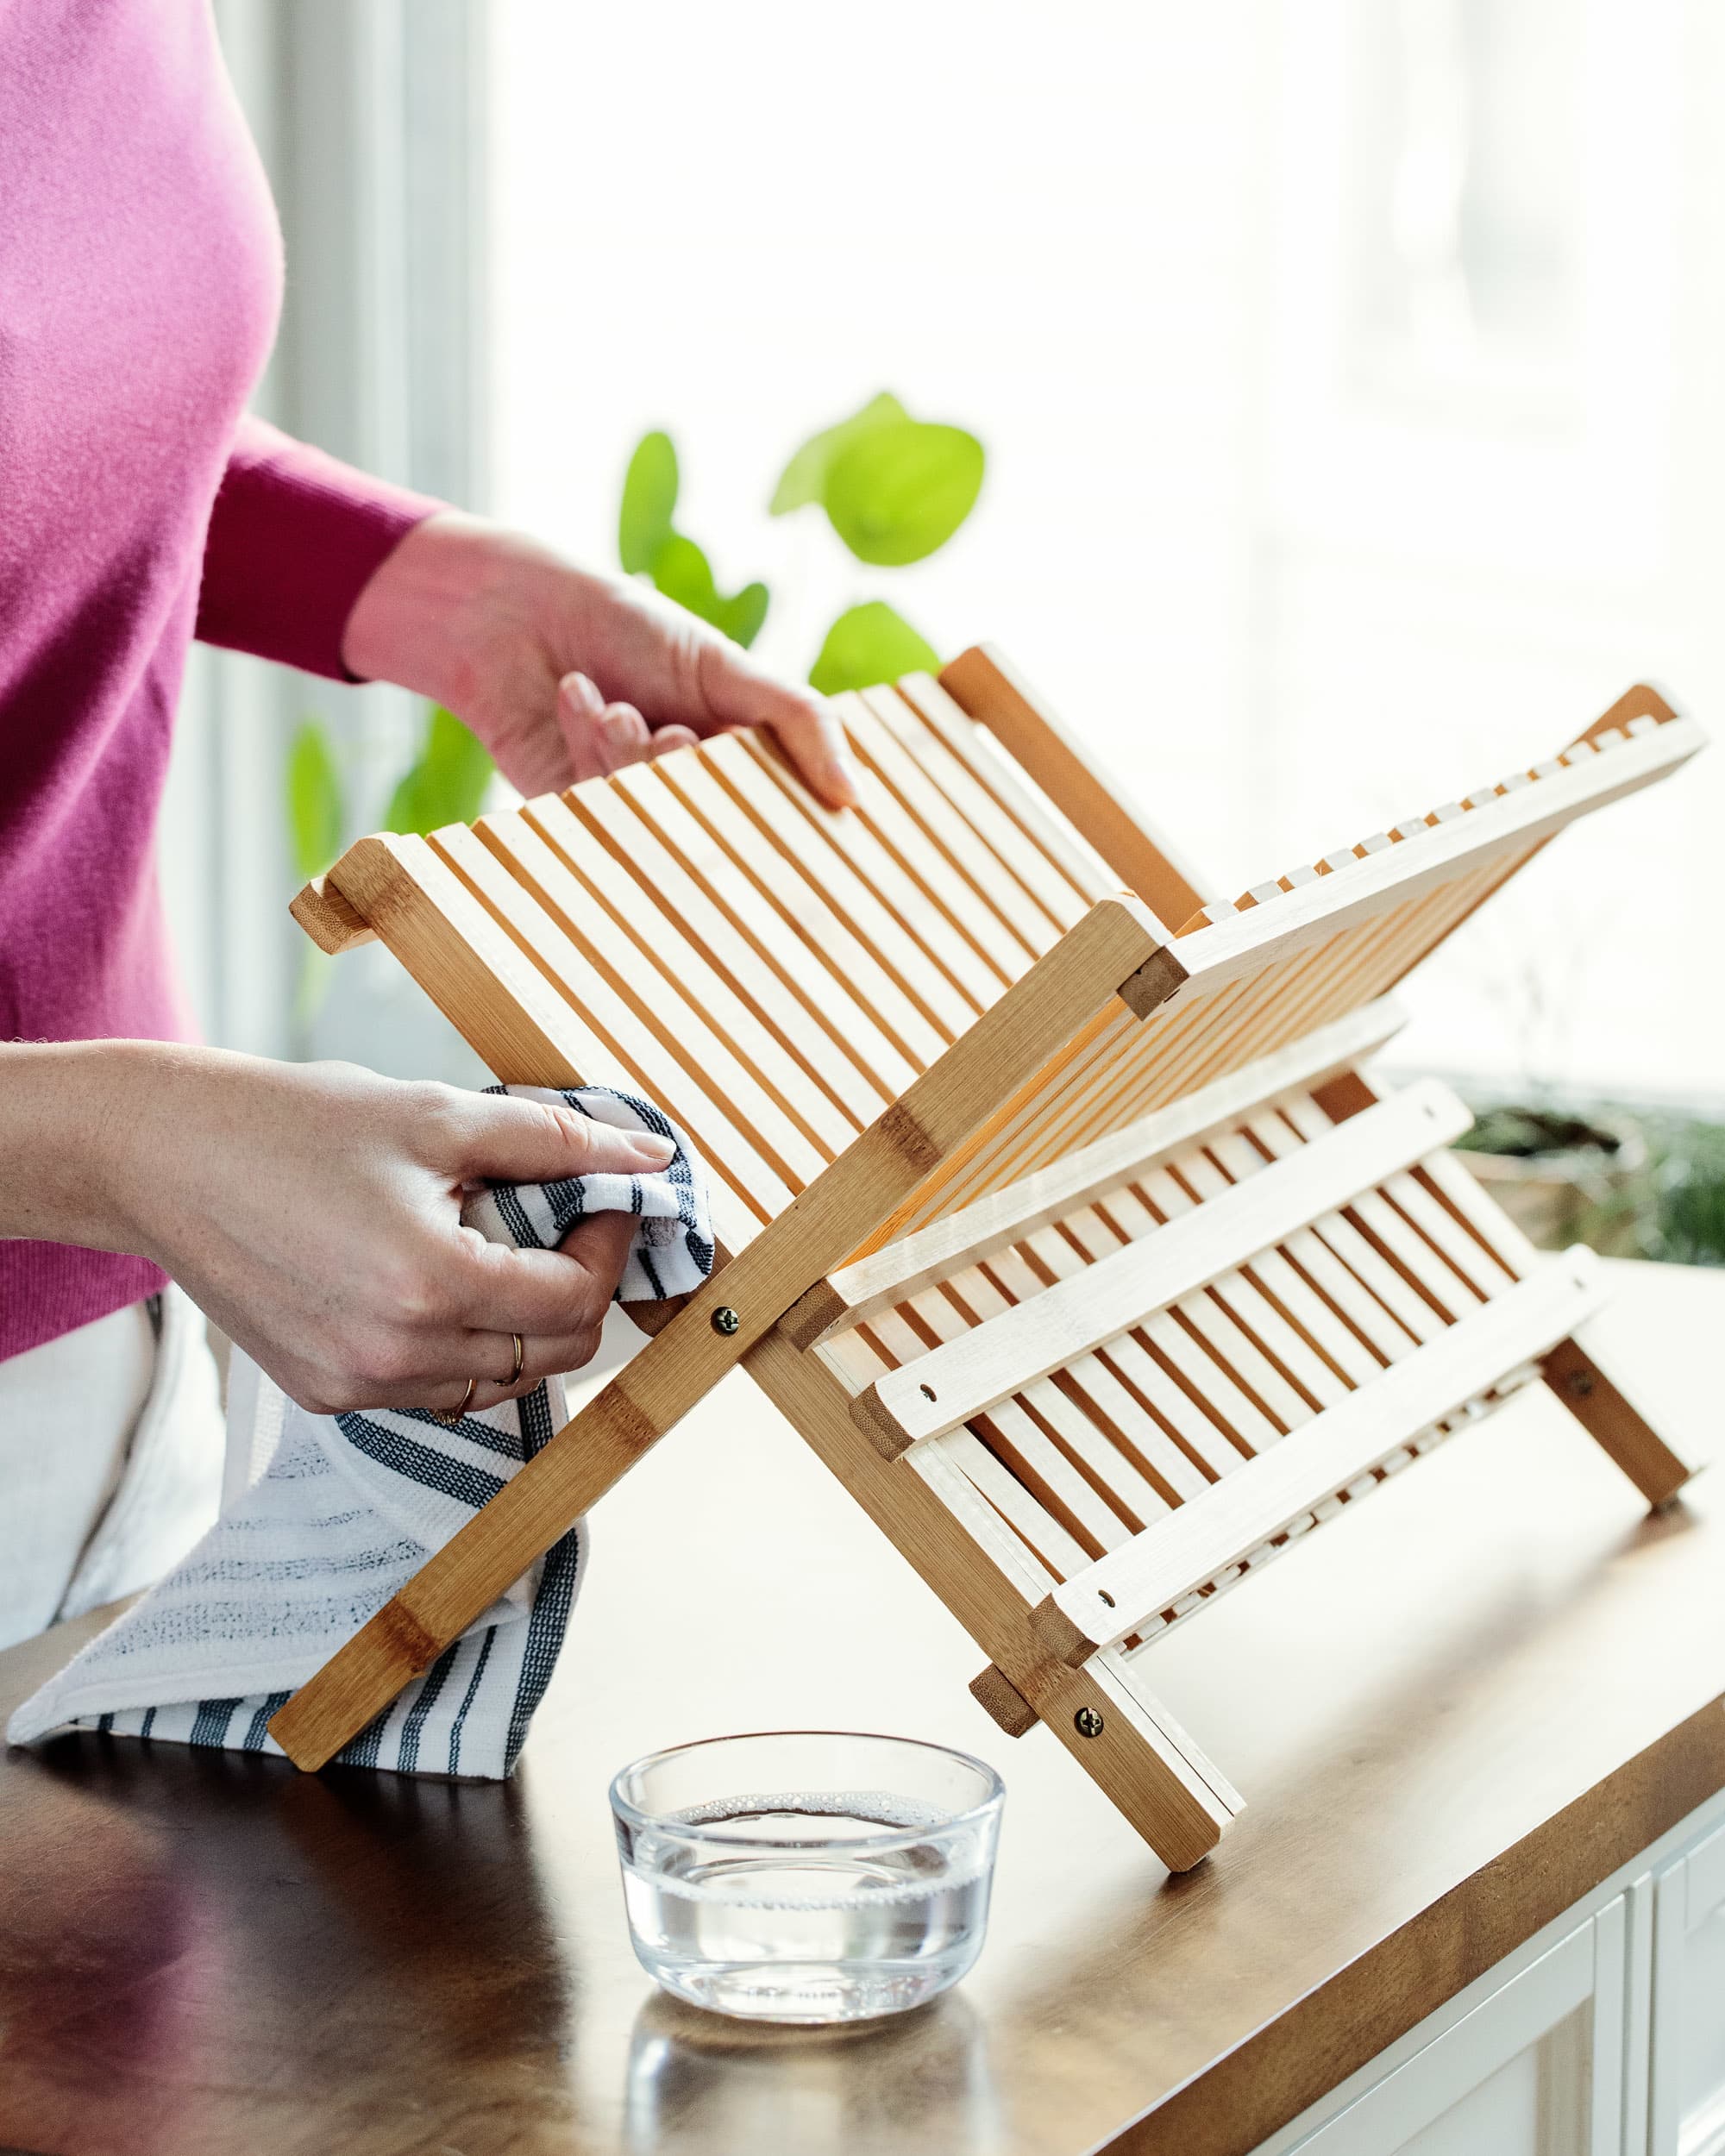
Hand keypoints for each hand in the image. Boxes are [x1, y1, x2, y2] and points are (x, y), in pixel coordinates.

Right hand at [0, 1043, 672, 1417]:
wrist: (160, 1156)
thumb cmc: (295, 1123)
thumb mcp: (437, 1114)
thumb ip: (556, 1141)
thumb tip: (651, 1158)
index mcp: (430, 1285)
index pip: (578, 1301)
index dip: (609, 1245)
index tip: (603, 1195)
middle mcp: (394, 1356)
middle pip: (552, 1355)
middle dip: (577, 1286)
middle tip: (561, 1219)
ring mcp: (355, 1386)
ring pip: (497, 1380)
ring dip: (519, 1319)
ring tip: (489, 1239)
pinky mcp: (323, 1394)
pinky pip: (433, 1387)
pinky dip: (460, 1341)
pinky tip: (431, 1274)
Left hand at [341, 510, 858, 806]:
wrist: (516, 613)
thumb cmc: (629, 627)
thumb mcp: (726, 665)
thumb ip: (798, 719)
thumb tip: (856, 796)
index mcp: (735, 759)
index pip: (777, 809)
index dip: (779, 809)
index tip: (771, 797)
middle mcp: (685, 791)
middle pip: (712, 824)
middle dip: (684, 772)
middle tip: (670, 729)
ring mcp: (630, 805)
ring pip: (650, 813)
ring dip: (627, 750)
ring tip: (610, 700)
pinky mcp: (573, 814)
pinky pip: (597, 808)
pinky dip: (587, 744)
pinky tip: (575, 695)